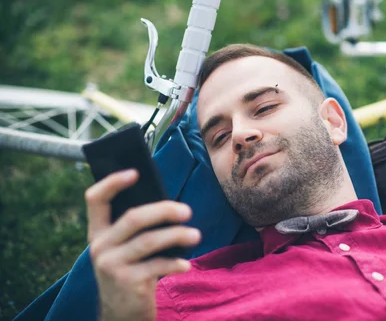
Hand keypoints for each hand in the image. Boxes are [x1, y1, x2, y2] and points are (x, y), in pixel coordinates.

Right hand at [85, 169, 200, 320]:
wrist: (121, 314)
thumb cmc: (131, 271)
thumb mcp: (125, 248)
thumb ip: (136, 227)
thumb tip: (167, 203)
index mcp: (98, 232)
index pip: (95, 199)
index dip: (112, 182)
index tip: (136, 172)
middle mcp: (100, 247)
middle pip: (133, 217)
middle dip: (164, 210)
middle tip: (187, 211)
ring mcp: (111, 266)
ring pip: (149, 241)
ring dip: (177, 235)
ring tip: (196, 235)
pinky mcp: (127, 283)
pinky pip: (157, 266)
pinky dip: (175, 263)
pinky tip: (186, 265)